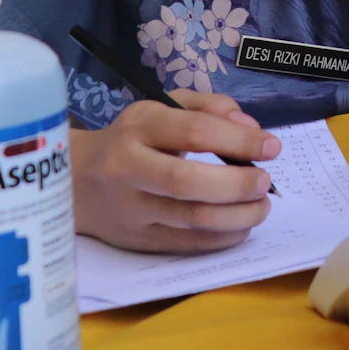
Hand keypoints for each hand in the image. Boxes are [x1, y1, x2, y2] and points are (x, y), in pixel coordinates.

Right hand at [72, 91, 279, 251]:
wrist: (76, 180)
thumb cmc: (134, 138)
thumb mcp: (164, 106)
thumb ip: (210, 107)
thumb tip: (249, 127)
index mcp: (139, 125)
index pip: (195, 132)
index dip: (239, 141)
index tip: (272, 147)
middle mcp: (129, 166)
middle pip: (188, 181)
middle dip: (237, 185)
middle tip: (265, 182)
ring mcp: (130, 207)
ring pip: (190, 218)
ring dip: (238, 215)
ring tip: (261, 206)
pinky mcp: (135, 238)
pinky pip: (185, 243)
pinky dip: (222, 238)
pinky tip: (241, 226)